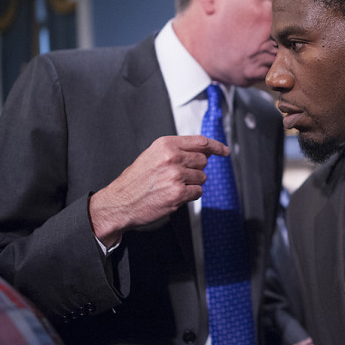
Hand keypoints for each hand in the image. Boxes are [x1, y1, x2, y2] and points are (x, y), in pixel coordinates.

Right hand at [89, 135, 227, 246]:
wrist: (120, 202)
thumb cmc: (136, 180)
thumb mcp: (153, 155)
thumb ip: (177, 150)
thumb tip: (205, 152)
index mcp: (166, 145)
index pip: (201, 142)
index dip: (216, 146)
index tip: (224, 151)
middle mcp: (171, 157)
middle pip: (203, 161)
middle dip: (196, 169)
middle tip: (178, 176)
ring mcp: (175, 176)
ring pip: (202, 177)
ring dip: (192, 183)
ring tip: (172, 186)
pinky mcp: (178, 194)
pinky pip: (197, 192)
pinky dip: (189, 195)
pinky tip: (173, 195)